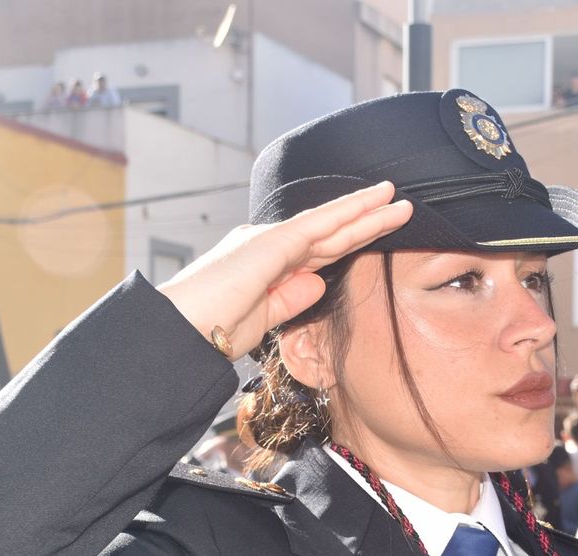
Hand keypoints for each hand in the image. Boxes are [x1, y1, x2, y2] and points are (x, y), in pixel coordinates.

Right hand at [157, 182, 412, 360]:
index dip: (350, 241)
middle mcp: (268, 245)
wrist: (180, 332)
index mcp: (265, 264)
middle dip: (365, 220)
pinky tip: (371, 206)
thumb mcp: (262, 319)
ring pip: (329, 223)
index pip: (318, 251)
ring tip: (396, 200)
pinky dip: (347, 214)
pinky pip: (318, 225)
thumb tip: (317, 282)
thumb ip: (289, 300)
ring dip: (365, 211)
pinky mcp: (272, 244)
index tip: (376, 234)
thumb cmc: (211, 331)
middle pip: (329, 232)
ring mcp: (269, 241)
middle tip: (398, 206)